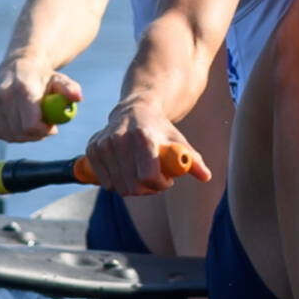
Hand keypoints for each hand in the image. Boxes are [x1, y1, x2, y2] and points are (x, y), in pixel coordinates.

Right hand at [0, 65, 80, 143]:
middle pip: (19, 133)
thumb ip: (69, 89)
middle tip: (43, 127)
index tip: (50, 127)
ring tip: (30, 123)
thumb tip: (77, 97)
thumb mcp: (60, 81)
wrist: (19, 65)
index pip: (30, 125)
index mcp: (23, 89)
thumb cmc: (43, 78)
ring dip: (22, 136)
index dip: (42, 132)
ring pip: (7, 135)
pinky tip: (17, 123)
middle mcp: (3, 93)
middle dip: (34, 135)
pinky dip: (9, 133)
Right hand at [86, 102, 211, 194]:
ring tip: (142, 173)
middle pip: (133, 186)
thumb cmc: (160, 128)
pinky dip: (117, 183)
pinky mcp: (92, 149)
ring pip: (118, 187)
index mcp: (142, 137)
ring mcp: (103, 144)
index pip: (148, 177)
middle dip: (147, 189)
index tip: (166, 180)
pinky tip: (126, 171)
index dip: (160, 184)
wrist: (134, 109)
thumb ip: (192, 159)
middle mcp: (119, 139)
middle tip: (155, 179)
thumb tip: (206, 177)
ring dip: (132, 187)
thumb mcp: (178, 141)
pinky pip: (105, 182)